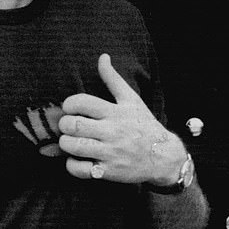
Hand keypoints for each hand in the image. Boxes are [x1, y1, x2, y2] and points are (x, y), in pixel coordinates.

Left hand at [58, 53, 184, 184]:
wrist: (164, 156)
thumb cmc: (144, 125)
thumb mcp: (131, 100)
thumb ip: (113, 79)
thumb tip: (102, 57)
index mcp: (115, 112)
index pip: (81, 102)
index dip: (69, 104)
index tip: (71, 109)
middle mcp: (112, 131)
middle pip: (72, 125)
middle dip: (64, 124)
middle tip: (68, 126)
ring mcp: (110, 153)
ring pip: (73, 147)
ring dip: (65, 143)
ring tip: (71, 141)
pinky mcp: (108, 172)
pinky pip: (79, 169)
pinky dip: (71, 164)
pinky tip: (77, 159)